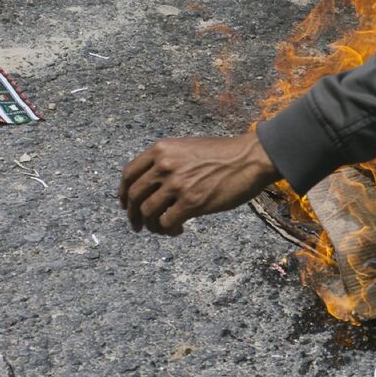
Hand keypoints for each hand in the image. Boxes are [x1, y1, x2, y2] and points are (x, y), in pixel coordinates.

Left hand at [119, 132, 279, 235]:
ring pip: (148, 212)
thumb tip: (156, 183)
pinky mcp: (192, 202)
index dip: (124, 193)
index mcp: (161, 150)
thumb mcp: (189, 147)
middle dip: (133, 215)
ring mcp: (177, 185)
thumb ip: (169, 160)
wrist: (251, 158)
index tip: (126, 205)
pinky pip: (167, 222)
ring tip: (161, 229)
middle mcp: (164, 166)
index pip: (129, 174)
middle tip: (138, 225)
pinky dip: (168, 229)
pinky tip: (178, 229)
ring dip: (151, 225)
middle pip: (135, 196)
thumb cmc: (226, 153)